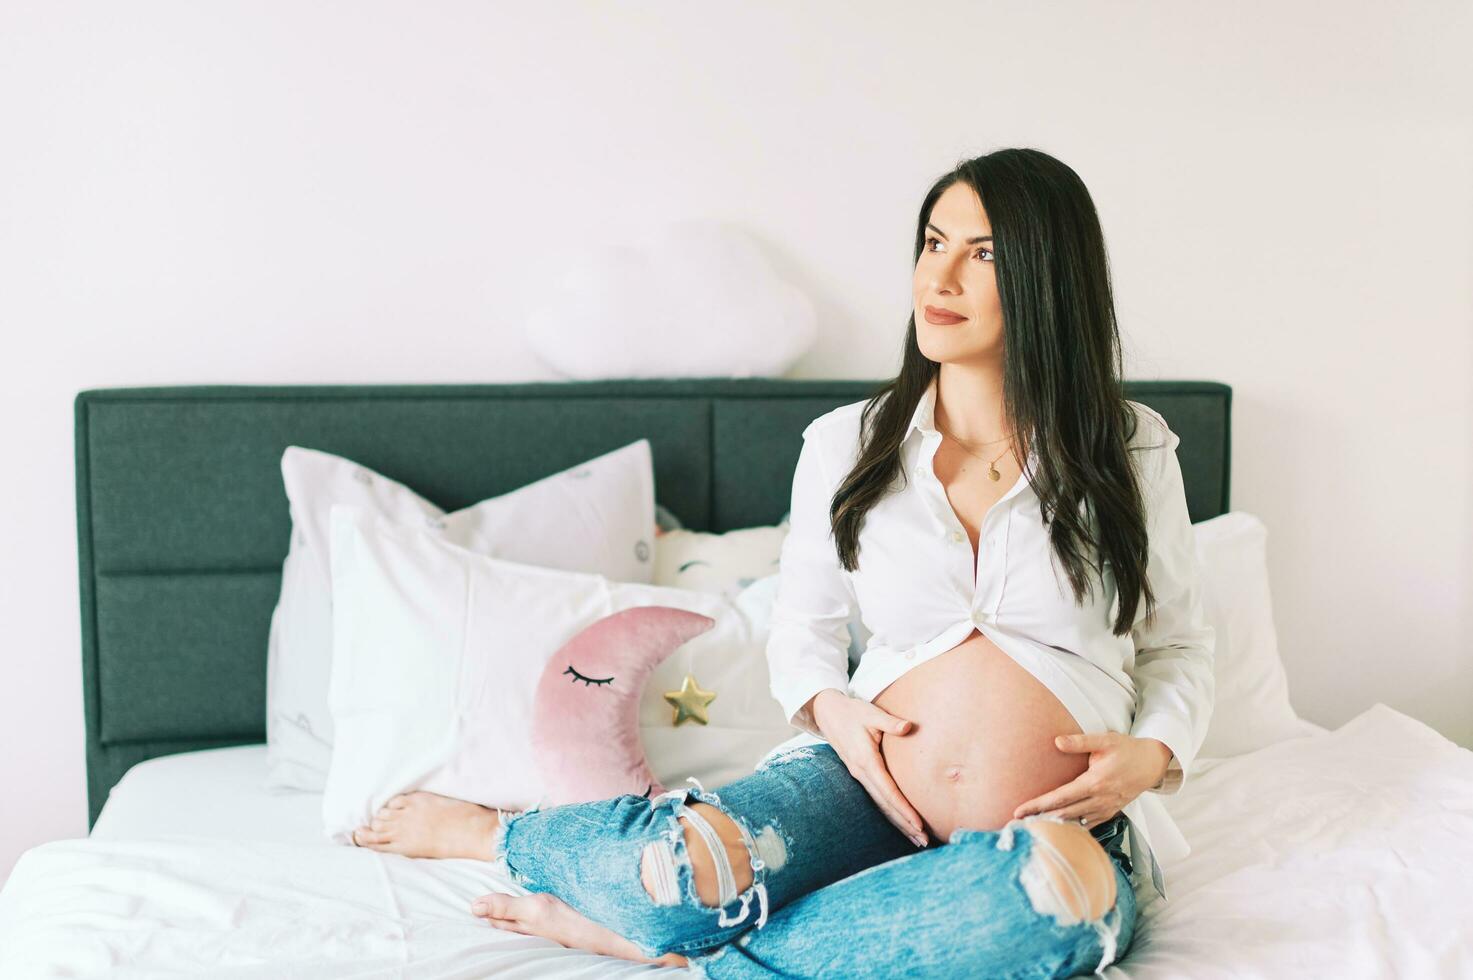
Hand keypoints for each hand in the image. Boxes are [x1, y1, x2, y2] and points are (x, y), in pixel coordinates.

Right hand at [808, 688, 928, 847]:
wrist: (828, 712)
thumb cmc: (852, 711)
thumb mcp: (871, 713)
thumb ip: (890, 722)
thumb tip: (908, 726)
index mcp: (866, 761)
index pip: (888, 792)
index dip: (904, 809)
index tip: (919, 824)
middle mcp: (861, 773)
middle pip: (885, 805)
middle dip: (904, 824)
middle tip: (924, 842)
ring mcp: (859, 775)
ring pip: (880, 805)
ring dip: (898, 822)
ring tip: (916, 839)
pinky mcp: (860, 774)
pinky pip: (877, 798)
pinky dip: (890, 812)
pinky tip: (900, 820)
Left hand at [1011, 733, 1172, 827]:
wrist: (1152, 764)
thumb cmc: (1127, 750)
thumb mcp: (1105, 740)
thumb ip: (1080, 742)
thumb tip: (1056, 741)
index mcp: (1095, 783)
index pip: (1059, 798)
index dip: (1037, 805)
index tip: (1019, 811)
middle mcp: (1100, 800)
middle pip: (1063, 814)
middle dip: (1039, 818)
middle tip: (1016, 822)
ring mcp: (1106, 809)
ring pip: (1075, 822)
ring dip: (1054, 824)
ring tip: (1031, 825)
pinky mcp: (1110, 813)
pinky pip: (1088, 824)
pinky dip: (1072, 826)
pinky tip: (1058, 827)